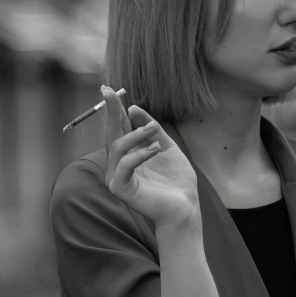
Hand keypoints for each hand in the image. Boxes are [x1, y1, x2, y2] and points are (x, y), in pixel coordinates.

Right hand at [102, 86, 199, 227]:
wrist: (185, 206)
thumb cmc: (176, 181)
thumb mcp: (167, 147)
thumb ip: (153, 130)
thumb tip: (133, 108)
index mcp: (129, 154)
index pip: (118, 128)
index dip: (114, 110)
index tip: (110, 90)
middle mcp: (119, 164)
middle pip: (111, 134)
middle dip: (112, 112)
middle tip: (113, 93)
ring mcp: (117, 176)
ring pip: (117, 146)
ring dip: (136, 134)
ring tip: (153, 129)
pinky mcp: (120, 188)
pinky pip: (124, 165)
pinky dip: (139, 153)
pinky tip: (155, 149)